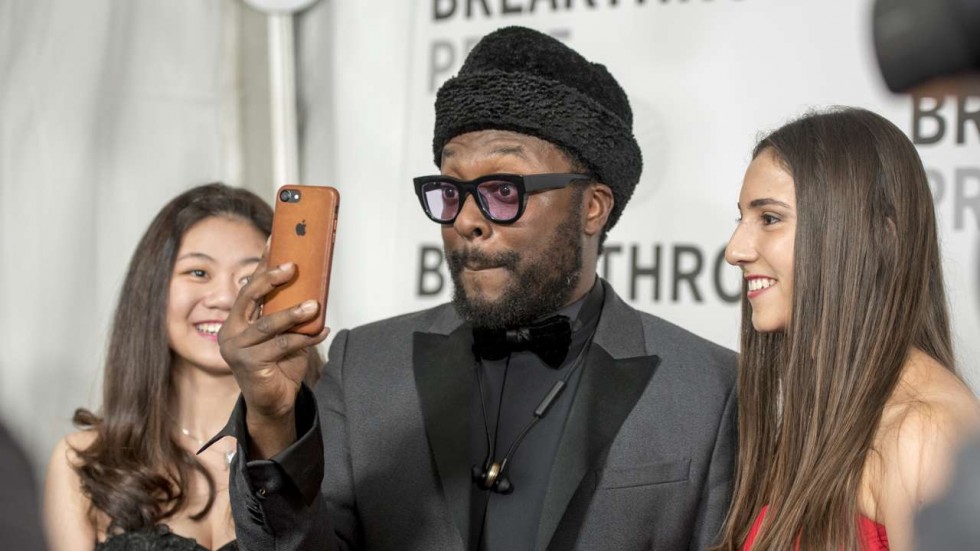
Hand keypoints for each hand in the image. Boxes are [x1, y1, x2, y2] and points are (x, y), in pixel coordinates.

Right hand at [219, 257, 328, 457]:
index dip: (262, 262)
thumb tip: (313, 284)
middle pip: (249, 296)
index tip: (274, 238)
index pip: (250, 284)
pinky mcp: (249, 365)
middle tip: (292, 267)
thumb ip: (288, 312)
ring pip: (268, 324)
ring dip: (293, 313)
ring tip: (314, 306)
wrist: (274, 401)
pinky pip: (282, 346)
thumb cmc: (280, 363)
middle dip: (271, 279)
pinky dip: (305, 339)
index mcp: (238, 318)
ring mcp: (236, 348)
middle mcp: (231, 330)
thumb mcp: (283, 333)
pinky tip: (322, 332)